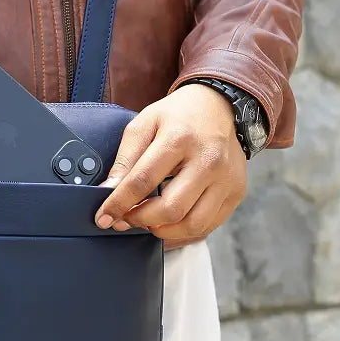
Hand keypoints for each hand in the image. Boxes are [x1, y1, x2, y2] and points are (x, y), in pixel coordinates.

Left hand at [95, 83, 246, 244]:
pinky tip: (167, 224)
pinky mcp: (236, 192)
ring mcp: (226, 179)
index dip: (119, 203)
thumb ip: (124, 158)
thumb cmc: (177, 116)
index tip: (103, 218)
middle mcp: (208, 160)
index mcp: (179, 138)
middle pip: (170, 208)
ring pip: (192, 225)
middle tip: (125, 219)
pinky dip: (183, 233)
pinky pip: (208, 226)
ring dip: (163, 231)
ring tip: (147, 221)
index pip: (143, 180)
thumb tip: (108, 192)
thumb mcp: (143, 124)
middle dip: (140, 220)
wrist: (219, 107)